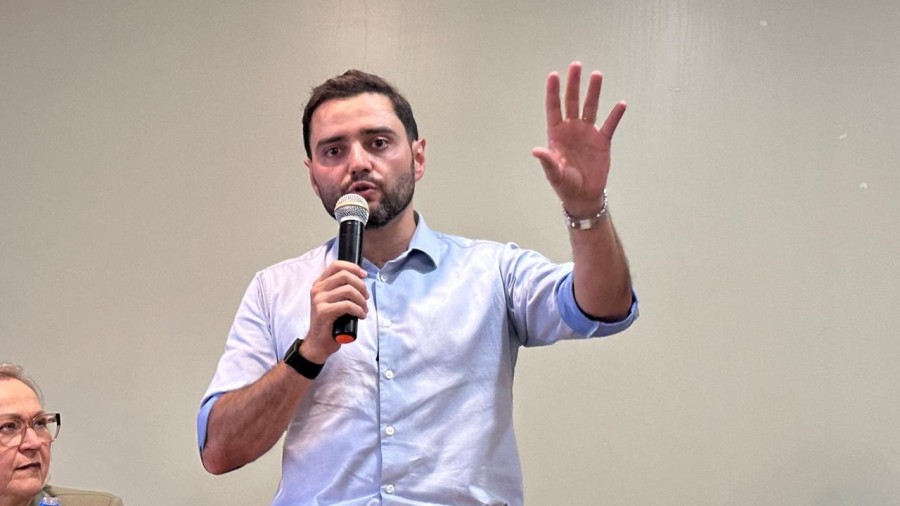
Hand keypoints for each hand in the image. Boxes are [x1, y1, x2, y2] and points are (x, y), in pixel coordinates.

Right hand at [303, 260, 367, 361]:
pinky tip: (361, 316)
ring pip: (348, 290)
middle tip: (366, 297)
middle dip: (361, 285)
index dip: (353, 267)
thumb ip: (341, 289)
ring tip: (364, 309)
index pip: (336, 265)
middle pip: (345, 276)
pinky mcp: (324, 312)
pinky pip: (348, 305)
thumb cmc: (330, 322)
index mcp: (319, 284)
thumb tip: (360, 280)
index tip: (364, 275)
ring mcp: (319, 300)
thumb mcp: (334, 301)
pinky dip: (359, 310)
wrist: (318, 343)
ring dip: (361, 300)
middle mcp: (317, 289)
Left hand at [532, 61, 625, 217]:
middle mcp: (572, 129)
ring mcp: (588, 133)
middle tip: (577, 65)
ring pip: (591, 108)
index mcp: (557, 134)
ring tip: (597, 75)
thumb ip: (547, 161)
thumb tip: (536, 151)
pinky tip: (621, 104)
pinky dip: (615, 115)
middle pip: (572, 102)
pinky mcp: (602, 141)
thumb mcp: (554, 174)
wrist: (584, 196)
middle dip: (574, 84)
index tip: (554, 75)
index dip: (553, 92)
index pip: (554, 108)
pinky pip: (610, 125)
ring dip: (594, 92)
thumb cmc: (565, 185)